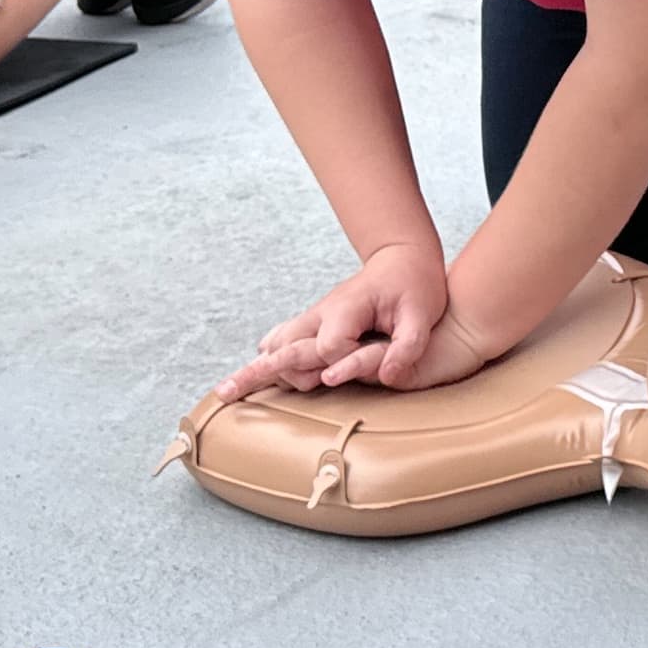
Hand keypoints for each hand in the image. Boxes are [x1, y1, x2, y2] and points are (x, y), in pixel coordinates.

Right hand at [212, 237, 479, 399]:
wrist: (404, 256)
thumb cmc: (416, 285)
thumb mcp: (422, 314)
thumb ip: (408, 345)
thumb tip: (388, 376)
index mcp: (345, 311)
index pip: (328, 348)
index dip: (338, 364)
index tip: (344, 374)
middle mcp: (323, 314)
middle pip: (285, 347)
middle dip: (258, 370)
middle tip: (225, 391)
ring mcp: (316, 317)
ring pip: (279, 343)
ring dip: (258, 365)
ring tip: (228, 389)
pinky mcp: (317, 322)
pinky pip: (285, 338)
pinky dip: (270, 354)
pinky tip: (255, 367)